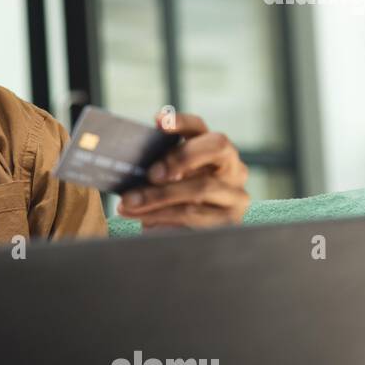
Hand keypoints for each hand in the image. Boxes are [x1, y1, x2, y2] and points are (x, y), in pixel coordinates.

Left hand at [114, 111, 250, 229]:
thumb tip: (128, 163)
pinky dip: (164, 215)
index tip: (158, 121)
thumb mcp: (160, 184)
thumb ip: (154, 169)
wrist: (179, 243)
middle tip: (151, 173)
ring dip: (160, 195)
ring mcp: (235, 193)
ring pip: (202, 186)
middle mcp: (231, 166)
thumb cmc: (166, 205)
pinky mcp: (231, 220)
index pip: (198, 127)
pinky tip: (143, 218)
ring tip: (130, 201)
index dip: (180, 122)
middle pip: (217, 146)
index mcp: (210, 149)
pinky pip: (195, 214)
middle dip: (182, 156)